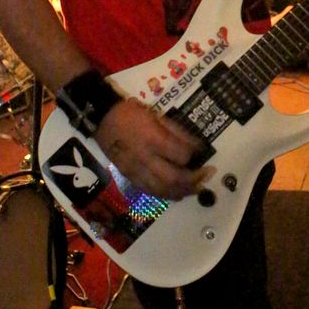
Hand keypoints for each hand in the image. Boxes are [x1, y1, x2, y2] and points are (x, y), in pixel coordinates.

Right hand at [95, 98, 210, 200]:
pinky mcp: (129, 177)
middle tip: (206, 177)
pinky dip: (166, 195)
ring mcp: (136, 170)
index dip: (195, 156)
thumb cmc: (131, 113)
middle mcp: (145, 158)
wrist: (102, 119)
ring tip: (195, 189)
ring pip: (162, 189)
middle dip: (193, 180)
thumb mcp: (157, 115)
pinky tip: (176, 192)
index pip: (181, 155)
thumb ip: (177, 132)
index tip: (202, 154)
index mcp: (153, 139)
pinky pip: (149, 191)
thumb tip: (197, 147)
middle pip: (174, 178)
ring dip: (182, 192)